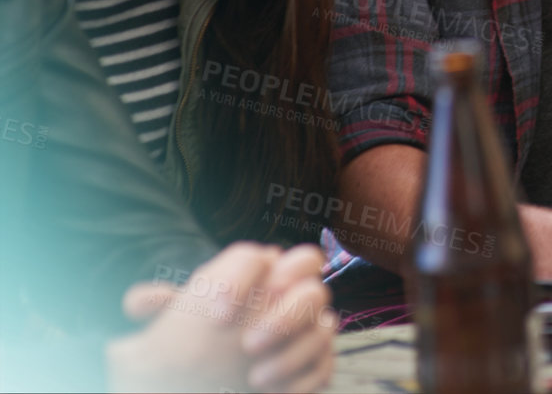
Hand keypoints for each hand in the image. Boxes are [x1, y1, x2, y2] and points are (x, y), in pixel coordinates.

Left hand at [107, 242, 335, 392]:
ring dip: (293, 353)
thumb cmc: (201, 335)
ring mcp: (313, 328)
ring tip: (256, 377)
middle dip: (286, 313)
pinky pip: (325, 366)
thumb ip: (162, 306)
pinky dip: (304, 381)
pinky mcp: (319, 362)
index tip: (218, 315)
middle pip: (311, 286)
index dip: (244, 280)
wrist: (217, 371)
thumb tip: (138, 303)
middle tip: (248, 343)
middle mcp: (294, 295)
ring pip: (325, 328)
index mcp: (260, 273)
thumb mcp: (176, 321)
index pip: (263, 258)